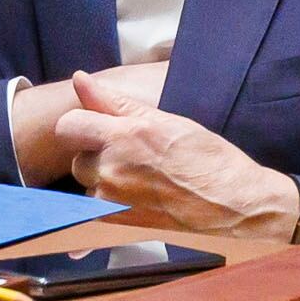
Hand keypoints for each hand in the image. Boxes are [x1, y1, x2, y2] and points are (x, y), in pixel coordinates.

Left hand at [57, 70, 296, 238]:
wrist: (231, 203)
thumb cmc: (206, 157)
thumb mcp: (163, 119)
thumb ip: (113, 101)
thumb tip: (79, 77)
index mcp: (122, 137)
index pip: (68, 126)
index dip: (83, 124)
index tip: (101, 128)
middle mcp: (111, 170)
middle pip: (78, 159)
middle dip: (97, 155)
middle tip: (133, 154)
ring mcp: (112, 200)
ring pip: (87, 185)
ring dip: (103, 180)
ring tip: (140, 177)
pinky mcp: (118, 222)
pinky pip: (93, 209)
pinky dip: (108, 202)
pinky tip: (136, 198)